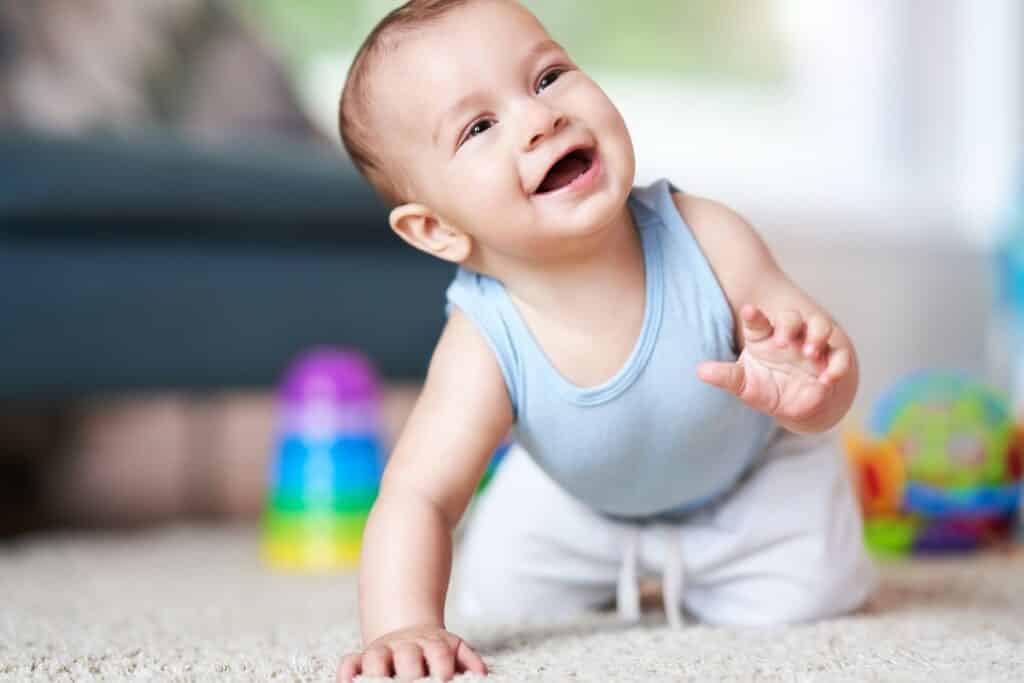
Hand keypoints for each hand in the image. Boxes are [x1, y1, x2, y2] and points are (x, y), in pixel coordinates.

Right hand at [337, 625, 486, 681]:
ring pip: (374, 657)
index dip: (442, 669)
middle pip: (406, 655)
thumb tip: (482, 676)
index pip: (439, 654)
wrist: (410, 633)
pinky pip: (349, 663)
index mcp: (433, 644)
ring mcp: (382, 651)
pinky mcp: (362, 658)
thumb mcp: (455, 650)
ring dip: (375, 671)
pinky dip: (346, 673)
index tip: (444, 682)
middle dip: (410, 672)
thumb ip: (469, 661)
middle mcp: (406, 646)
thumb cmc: (436, 652)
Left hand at [697, 304, 851, 422]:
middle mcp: (790, 337)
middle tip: (783, 340)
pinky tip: (827, 378)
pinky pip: (840, 357)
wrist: (795, 407)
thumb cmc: (767, 389)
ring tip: (810, 352)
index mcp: (764, 338)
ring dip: (817, 337)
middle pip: (792, 318)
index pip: (758, 322)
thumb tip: (700, 371)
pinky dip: (837, 365)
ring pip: (820, 328)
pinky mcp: (832, 362)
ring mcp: (813, 347)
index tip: (747, 310)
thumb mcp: (744, 384)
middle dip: (789, 324)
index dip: (754, 316)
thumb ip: (725, 376)